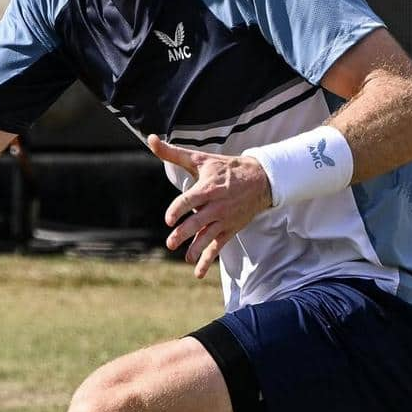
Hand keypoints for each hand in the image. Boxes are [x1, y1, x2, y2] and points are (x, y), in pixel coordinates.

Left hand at [147, 134, 272, 278]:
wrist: (259, 181)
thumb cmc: (224, 168)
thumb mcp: (200, 159)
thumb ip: (173, 153)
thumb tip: (151, 139)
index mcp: (208, 188)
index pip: (191, 200)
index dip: (179, 209)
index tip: (169, 219)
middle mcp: (216, 206)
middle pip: (198, 222)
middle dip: (185, 233)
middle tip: (171, 243)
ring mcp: (223, 219)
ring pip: (208, 237)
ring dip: (197, 249)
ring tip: (186, 258)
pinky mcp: (229, 230)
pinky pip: (217, 247)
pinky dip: (208, 260)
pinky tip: (198, 273)